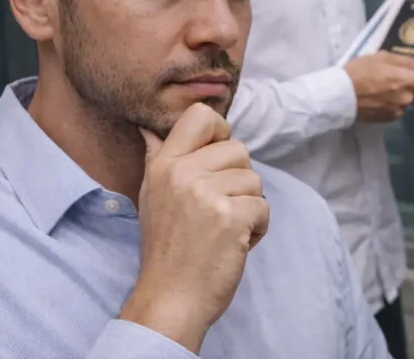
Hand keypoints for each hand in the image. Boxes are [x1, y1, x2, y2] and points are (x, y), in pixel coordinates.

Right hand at [119, 103, 269, 352]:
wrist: (170, 298)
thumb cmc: (166, 250)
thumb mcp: (152, 197)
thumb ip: (158, 159)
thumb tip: (149, 130)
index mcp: (163, 164)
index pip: (201, 115)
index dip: (220, 133)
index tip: (218, 161)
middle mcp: (182, 173)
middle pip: (238, 149)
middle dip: (239, 181)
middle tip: (219, 211)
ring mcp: (206, 194)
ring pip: (254, 180)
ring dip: (249, 207)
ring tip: (225, 230)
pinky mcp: (230, 216)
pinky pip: (263, 207)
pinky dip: (258, 228)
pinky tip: (236, 244)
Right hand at [344, 51, 413, 122]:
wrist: (338, 95)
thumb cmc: (359, 71)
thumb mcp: (381, 57)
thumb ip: (406, 62)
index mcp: (407, 81)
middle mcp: (406, 98)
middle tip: (400, 78)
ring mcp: (397, 111)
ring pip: (407, 102)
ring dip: (402, 96)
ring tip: (384, 89)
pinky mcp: (387, 119)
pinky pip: (396, 110)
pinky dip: (392, 104)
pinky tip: (378, 98)